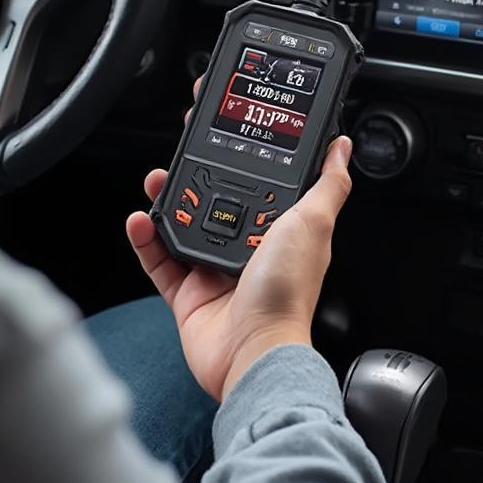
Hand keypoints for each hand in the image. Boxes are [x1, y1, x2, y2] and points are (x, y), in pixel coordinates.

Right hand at [126, 133, 353, 402]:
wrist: (253, 350)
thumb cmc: (286, 293)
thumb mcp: (313, 223)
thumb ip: (328, 183)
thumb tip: (343, 149)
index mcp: (277, 230)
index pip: (255, 183)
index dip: (236, 158)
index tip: (219, 133)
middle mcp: (245, 249)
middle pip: (212, 200)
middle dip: (193, 175)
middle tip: (180, 152)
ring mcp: (214, 271)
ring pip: (182, 224)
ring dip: (165, 199)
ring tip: (156, 180)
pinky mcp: (187, 294)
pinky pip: (158, 260)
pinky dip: (146, 239)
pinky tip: (140, 219)